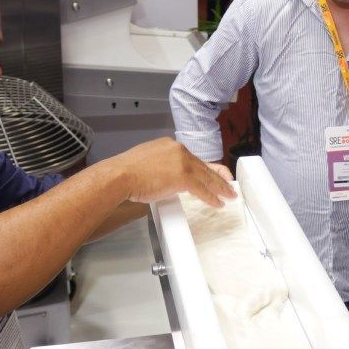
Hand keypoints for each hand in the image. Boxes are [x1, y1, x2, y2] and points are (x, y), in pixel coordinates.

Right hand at [110, 138, 236, 207]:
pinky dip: (211, 197)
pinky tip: (218, 203)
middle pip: (203, 166)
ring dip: (220, 188)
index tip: (214, 173)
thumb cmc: (126, 172)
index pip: (193, 158)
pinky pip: (202, 189)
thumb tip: (168, 176)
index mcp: (170, 145)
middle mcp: (178, 150)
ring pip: (206, 177)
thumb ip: (162, 165)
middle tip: (229, 184)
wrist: (119, 176)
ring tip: (229, 195)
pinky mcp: (182, 176)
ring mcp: (182, 162)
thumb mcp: (147, 162)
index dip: (206, 168)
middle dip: (218, 177)